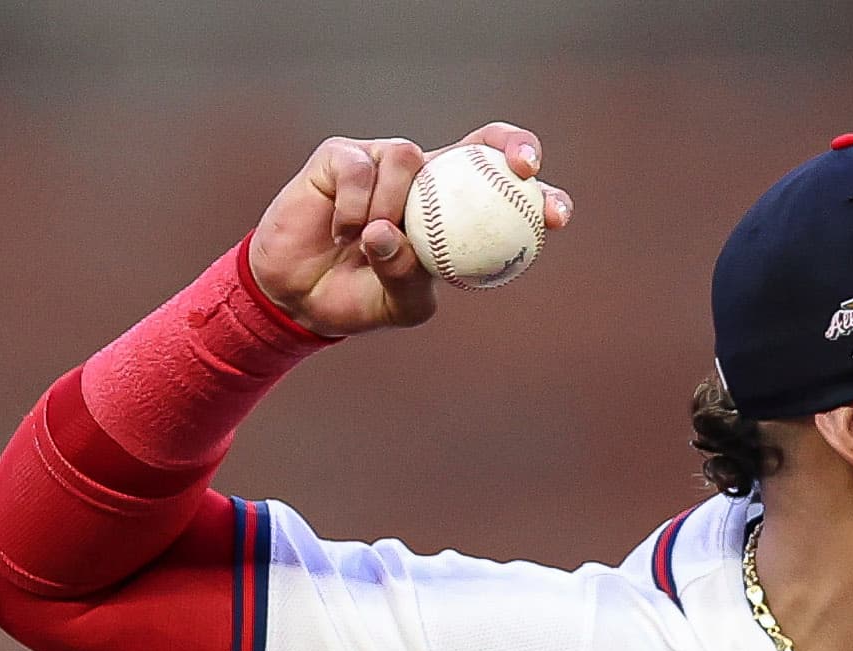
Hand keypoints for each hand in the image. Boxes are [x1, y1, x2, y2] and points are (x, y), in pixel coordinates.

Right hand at [245, 122, 576, 338]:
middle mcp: (429, 178)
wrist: (298, 295)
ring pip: (409, 156)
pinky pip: (360, 167)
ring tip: (369, 243)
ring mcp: (384, 162)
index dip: (539, 192)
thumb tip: (396, 237)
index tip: (554, 215)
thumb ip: (411, 279)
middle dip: (513, 145)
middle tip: (525, 169)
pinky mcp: (341, 155)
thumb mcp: (403, 305)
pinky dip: (355, 206)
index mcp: (458, 211)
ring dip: (393, 204)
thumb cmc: (361, 298)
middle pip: (482, 143)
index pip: (506, 189)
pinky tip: (343, 233)